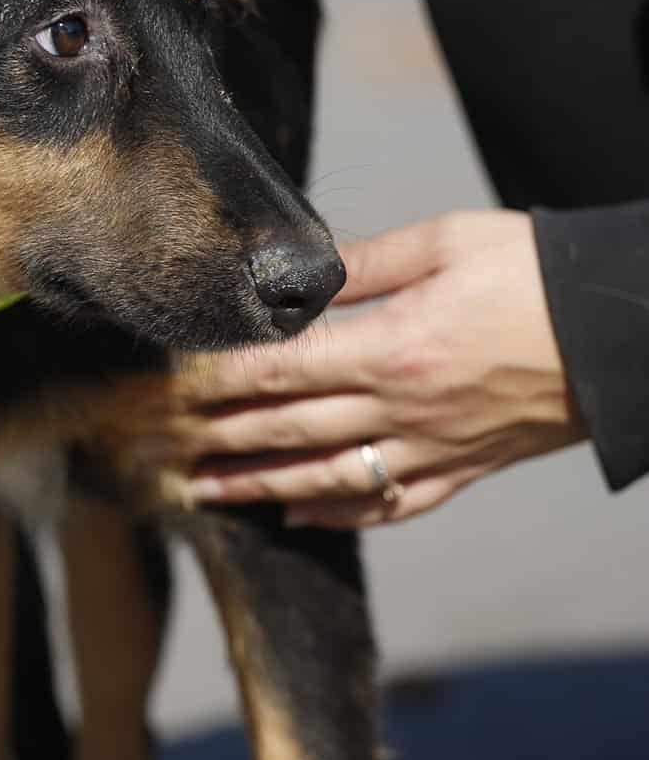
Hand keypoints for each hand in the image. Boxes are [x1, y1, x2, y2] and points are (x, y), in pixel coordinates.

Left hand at [131, 211, 585, 528]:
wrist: (623, 332)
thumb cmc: (536, 274)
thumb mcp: (446, 243)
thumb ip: (365, 264)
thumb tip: (297, 272)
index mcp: (392, 348)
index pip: (279, 371)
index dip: (217, 381)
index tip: (168, 385)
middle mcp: (403, 409)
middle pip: (288, 431)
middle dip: (216, 438)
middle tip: (157, 444)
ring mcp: (433, 449)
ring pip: (327, 480)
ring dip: (259, 487)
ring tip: (203, 490)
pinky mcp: (464, 470)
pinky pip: (390, 506)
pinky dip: (338, 516)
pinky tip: (297, 516)